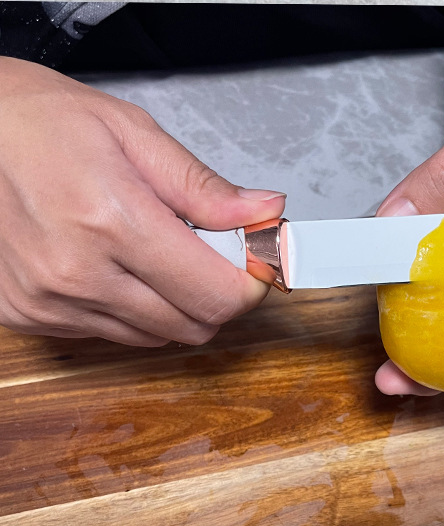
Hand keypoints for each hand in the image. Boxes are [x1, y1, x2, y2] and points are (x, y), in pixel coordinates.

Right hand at [0, 57, 285, 346]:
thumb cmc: (43, 122)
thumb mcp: (134, 133)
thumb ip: (204, 187)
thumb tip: (266, 213)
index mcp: (112, 220)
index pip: (216, 295)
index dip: (250, 284)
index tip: (254, 263)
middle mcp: (78, 273)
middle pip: (193, 326)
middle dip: (217, 295)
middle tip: (207, 253)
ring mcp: (49, 302)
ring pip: (157, 337)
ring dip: (174, 305)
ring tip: (153, 253)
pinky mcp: (29, 316)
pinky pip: (113, 334)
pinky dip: (132, 310)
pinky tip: (114, 267)